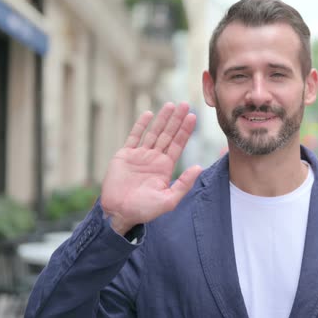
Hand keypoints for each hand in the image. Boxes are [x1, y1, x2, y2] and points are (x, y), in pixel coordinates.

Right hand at [100, 102, 201, 235]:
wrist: (118, 212)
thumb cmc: (144, 210)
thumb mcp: (168, 200)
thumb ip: (183, 184)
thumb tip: (199, 167)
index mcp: (165, 168)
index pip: (178, 144)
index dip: (185, 131)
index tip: (193, 117)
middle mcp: (154, 159)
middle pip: (168, 134)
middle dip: (177, 120)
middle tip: (185, 104)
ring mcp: (140, 155)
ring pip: (153, 132)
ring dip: (162, 119)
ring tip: (171, 105)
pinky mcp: (125, 155)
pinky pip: (134, 136)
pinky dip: (140, 125)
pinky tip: (148, 114)